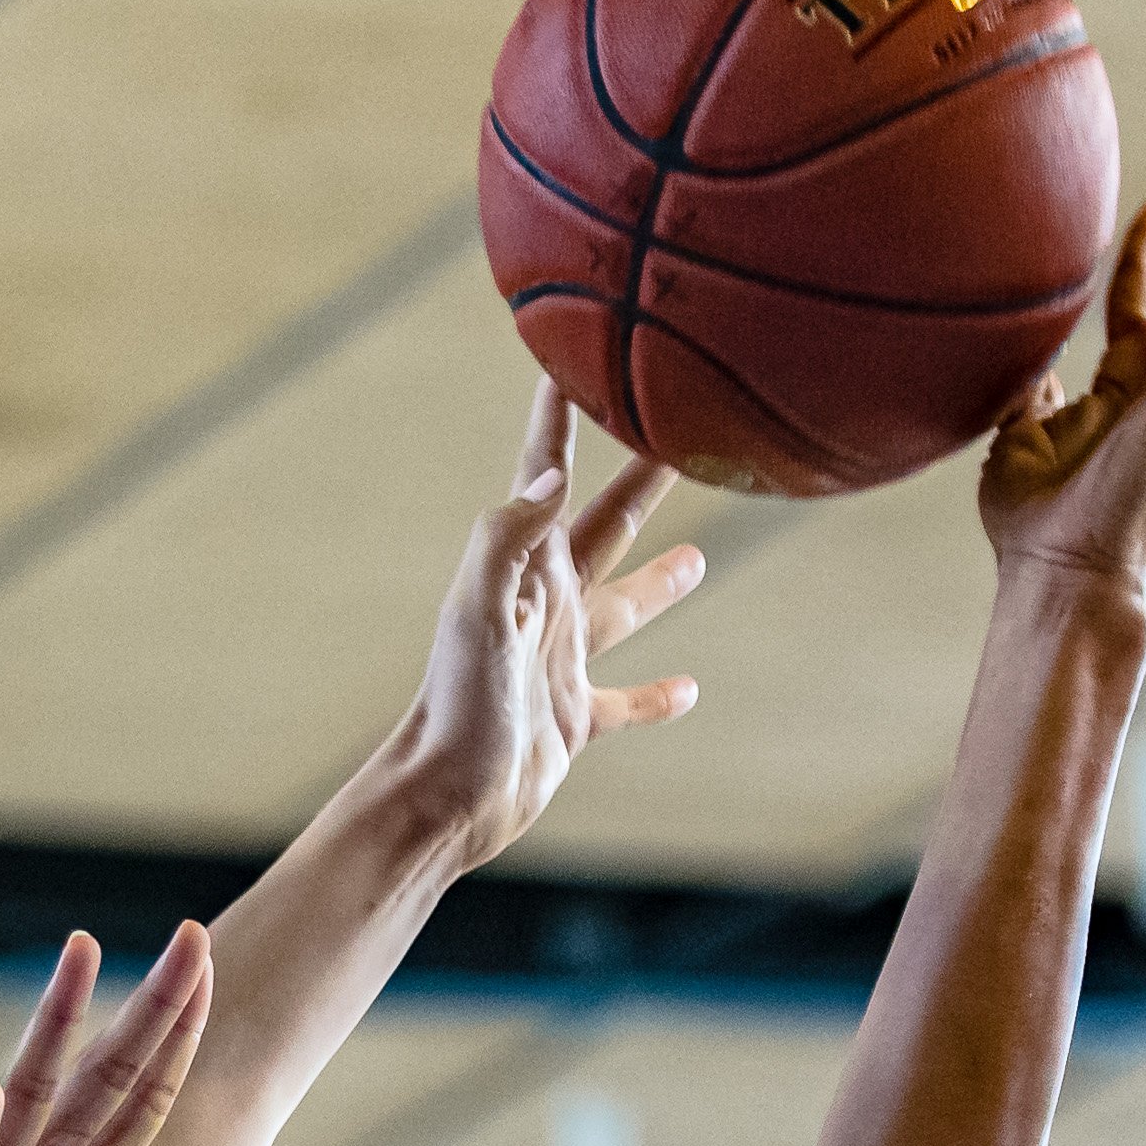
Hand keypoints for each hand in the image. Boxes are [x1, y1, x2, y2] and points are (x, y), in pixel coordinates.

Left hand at [369, 386, 704, 871]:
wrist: (443, 797)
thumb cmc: (456, 705)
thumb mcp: (479, 609)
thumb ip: (507, 537)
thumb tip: (551, 472)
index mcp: (525, 568)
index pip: (548, 468)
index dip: (564, 411)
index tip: (583, 348)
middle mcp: (545, 606)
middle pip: (603, 525)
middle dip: (640, 479)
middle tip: (681, 436)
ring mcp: (559, 662)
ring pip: (622, 608)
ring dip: (656, 583)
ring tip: (701, 556)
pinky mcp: (572, 718)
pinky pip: (624, 699)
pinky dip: (655, 695)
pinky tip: (689, 689)